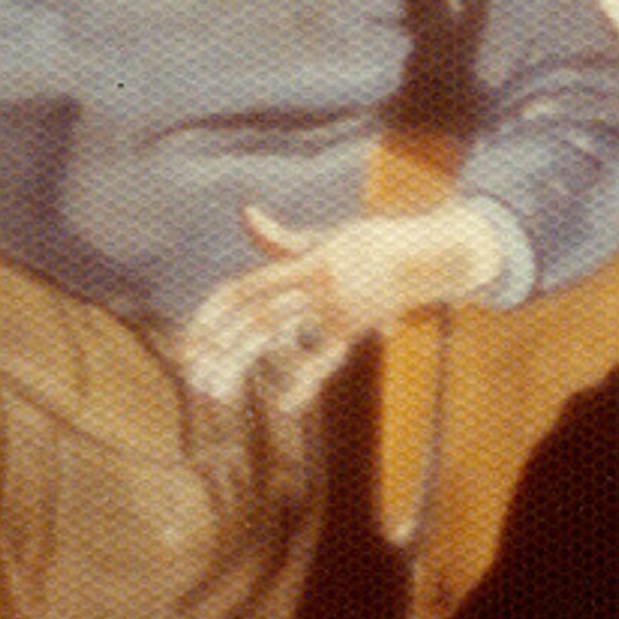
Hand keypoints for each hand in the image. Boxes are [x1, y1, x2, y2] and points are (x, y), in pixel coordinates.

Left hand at [176, 200, 508, 411]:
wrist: (430, 255)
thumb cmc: (370, 243)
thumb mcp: (326, 238)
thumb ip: (281, 239)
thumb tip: (245, 213)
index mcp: (306, 264)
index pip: (246, 289)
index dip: (213, 314)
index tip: (188, 339)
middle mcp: (317, 289)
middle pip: (256, 319)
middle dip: (218, 345)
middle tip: (187, 369)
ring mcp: (337, 312)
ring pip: (280, 338)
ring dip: (242, 361)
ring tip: (213, 387)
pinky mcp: (355, 329)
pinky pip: (326, 359)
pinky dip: (305, 382)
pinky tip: (284, 406)